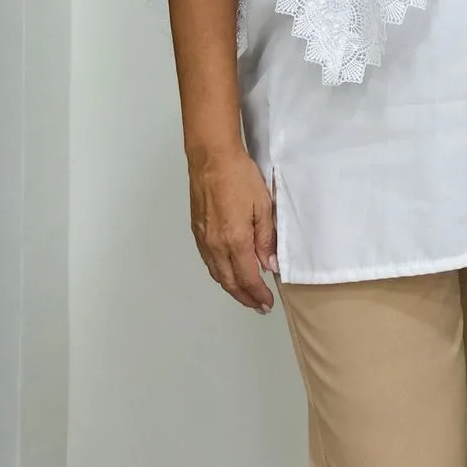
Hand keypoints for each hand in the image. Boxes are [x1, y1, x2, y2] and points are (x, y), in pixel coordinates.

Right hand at [188, 148, 277, 312]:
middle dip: (244, 297)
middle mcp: (215, 245)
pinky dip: (220, 273)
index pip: (247, 277)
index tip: (267, 303)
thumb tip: (269, 265)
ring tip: (245, 295)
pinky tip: (228, 272)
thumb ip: (266, 238)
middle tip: (258, 306)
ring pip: (217, 274)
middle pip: (229, 281)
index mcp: (234, 240)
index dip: (257, 293)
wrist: (212, 160)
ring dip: (231, 288)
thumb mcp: (263, 206)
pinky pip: (209, 262)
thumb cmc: (240, 177)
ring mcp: (203, 240)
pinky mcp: (197, 232)